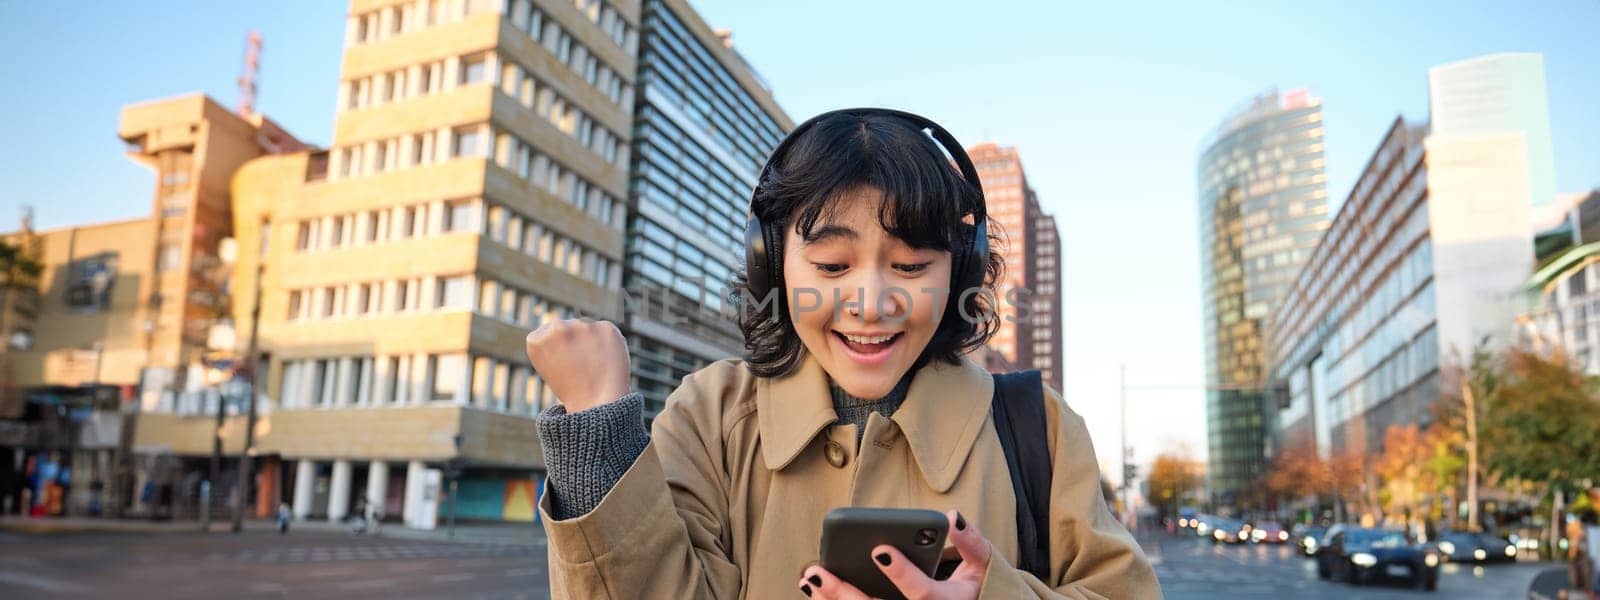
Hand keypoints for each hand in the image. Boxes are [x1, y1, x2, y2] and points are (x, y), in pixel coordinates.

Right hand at [524, 319, 631, 412]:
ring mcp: (583, 326)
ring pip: (586, 329)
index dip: (556, 350)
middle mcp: (557, 328)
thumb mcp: (549, 366)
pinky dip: (607, 343)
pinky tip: (606, 359)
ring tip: (593, 365)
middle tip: (579, 367)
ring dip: (590, 341)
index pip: (546, 334)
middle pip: (566, 328)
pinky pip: (605, 331)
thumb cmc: (572, 389)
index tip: (562, 366)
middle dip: (573, 343)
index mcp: (537, 340)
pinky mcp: (606, 327)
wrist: (599, 403)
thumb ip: (553, 342)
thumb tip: (568, 324)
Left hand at [800, 510, 991, 598]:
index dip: (902, 573)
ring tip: (810, 579)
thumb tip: (951, 518)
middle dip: (845, 594)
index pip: (922, 593)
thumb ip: (972, 541)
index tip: (880, 550)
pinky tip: (814, 591)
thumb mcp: (985, 563)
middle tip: (818, 572)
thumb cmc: (977, 586)